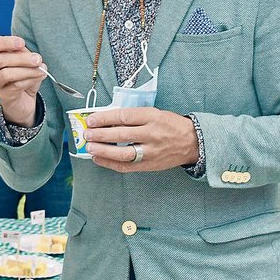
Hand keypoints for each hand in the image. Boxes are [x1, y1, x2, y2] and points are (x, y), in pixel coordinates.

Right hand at [0, 35, 43, 126]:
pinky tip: (38, 78)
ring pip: (6, 74)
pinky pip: (15, 86)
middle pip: (0, 60)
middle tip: (38, 59)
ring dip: (27, 71)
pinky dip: (29, 80)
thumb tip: (35, 57)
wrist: (23, 100)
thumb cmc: (23, 77)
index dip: (6, 42)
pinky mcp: (2, 96)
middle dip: (21, 58)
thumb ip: (27, 56)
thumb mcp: (26, 63)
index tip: (22, 43)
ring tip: (41, 70)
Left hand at [83, 107, 197, 172]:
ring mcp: (150, 152)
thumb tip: (106, 119)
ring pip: (123, 153)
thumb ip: (132, 116)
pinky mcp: (149, 165)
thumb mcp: (154, 113)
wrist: (192, 142)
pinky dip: (110, 163)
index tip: (91, 119)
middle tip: (87, 134)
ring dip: (103, 151)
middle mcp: (151, 134)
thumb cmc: (170, 125)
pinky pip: (126, 166)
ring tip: (90, 147)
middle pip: (121, 135)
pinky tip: (99, 159)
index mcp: (152, 117)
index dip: (105, 118)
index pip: (123, 116)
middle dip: (100, 134)